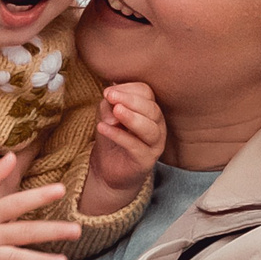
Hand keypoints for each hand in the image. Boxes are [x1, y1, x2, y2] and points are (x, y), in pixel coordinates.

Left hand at [90, 81, 164, 195]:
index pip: (146, 93)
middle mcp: (157, 125)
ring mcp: (155, 144)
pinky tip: (103, 128)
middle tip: (110, 96)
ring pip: (149, 128)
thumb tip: (112, 100)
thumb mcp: (106, 115)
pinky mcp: (147, 160)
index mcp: (150, 109)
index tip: (108, 91)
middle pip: (151, 108)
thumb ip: (108, 105)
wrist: (108, 170)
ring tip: (115, 110)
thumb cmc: (111, 138)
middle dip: (130, 100)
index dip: (128, 89)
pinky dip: (119, 135)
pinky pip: (135, 146)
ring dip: (131, 117)